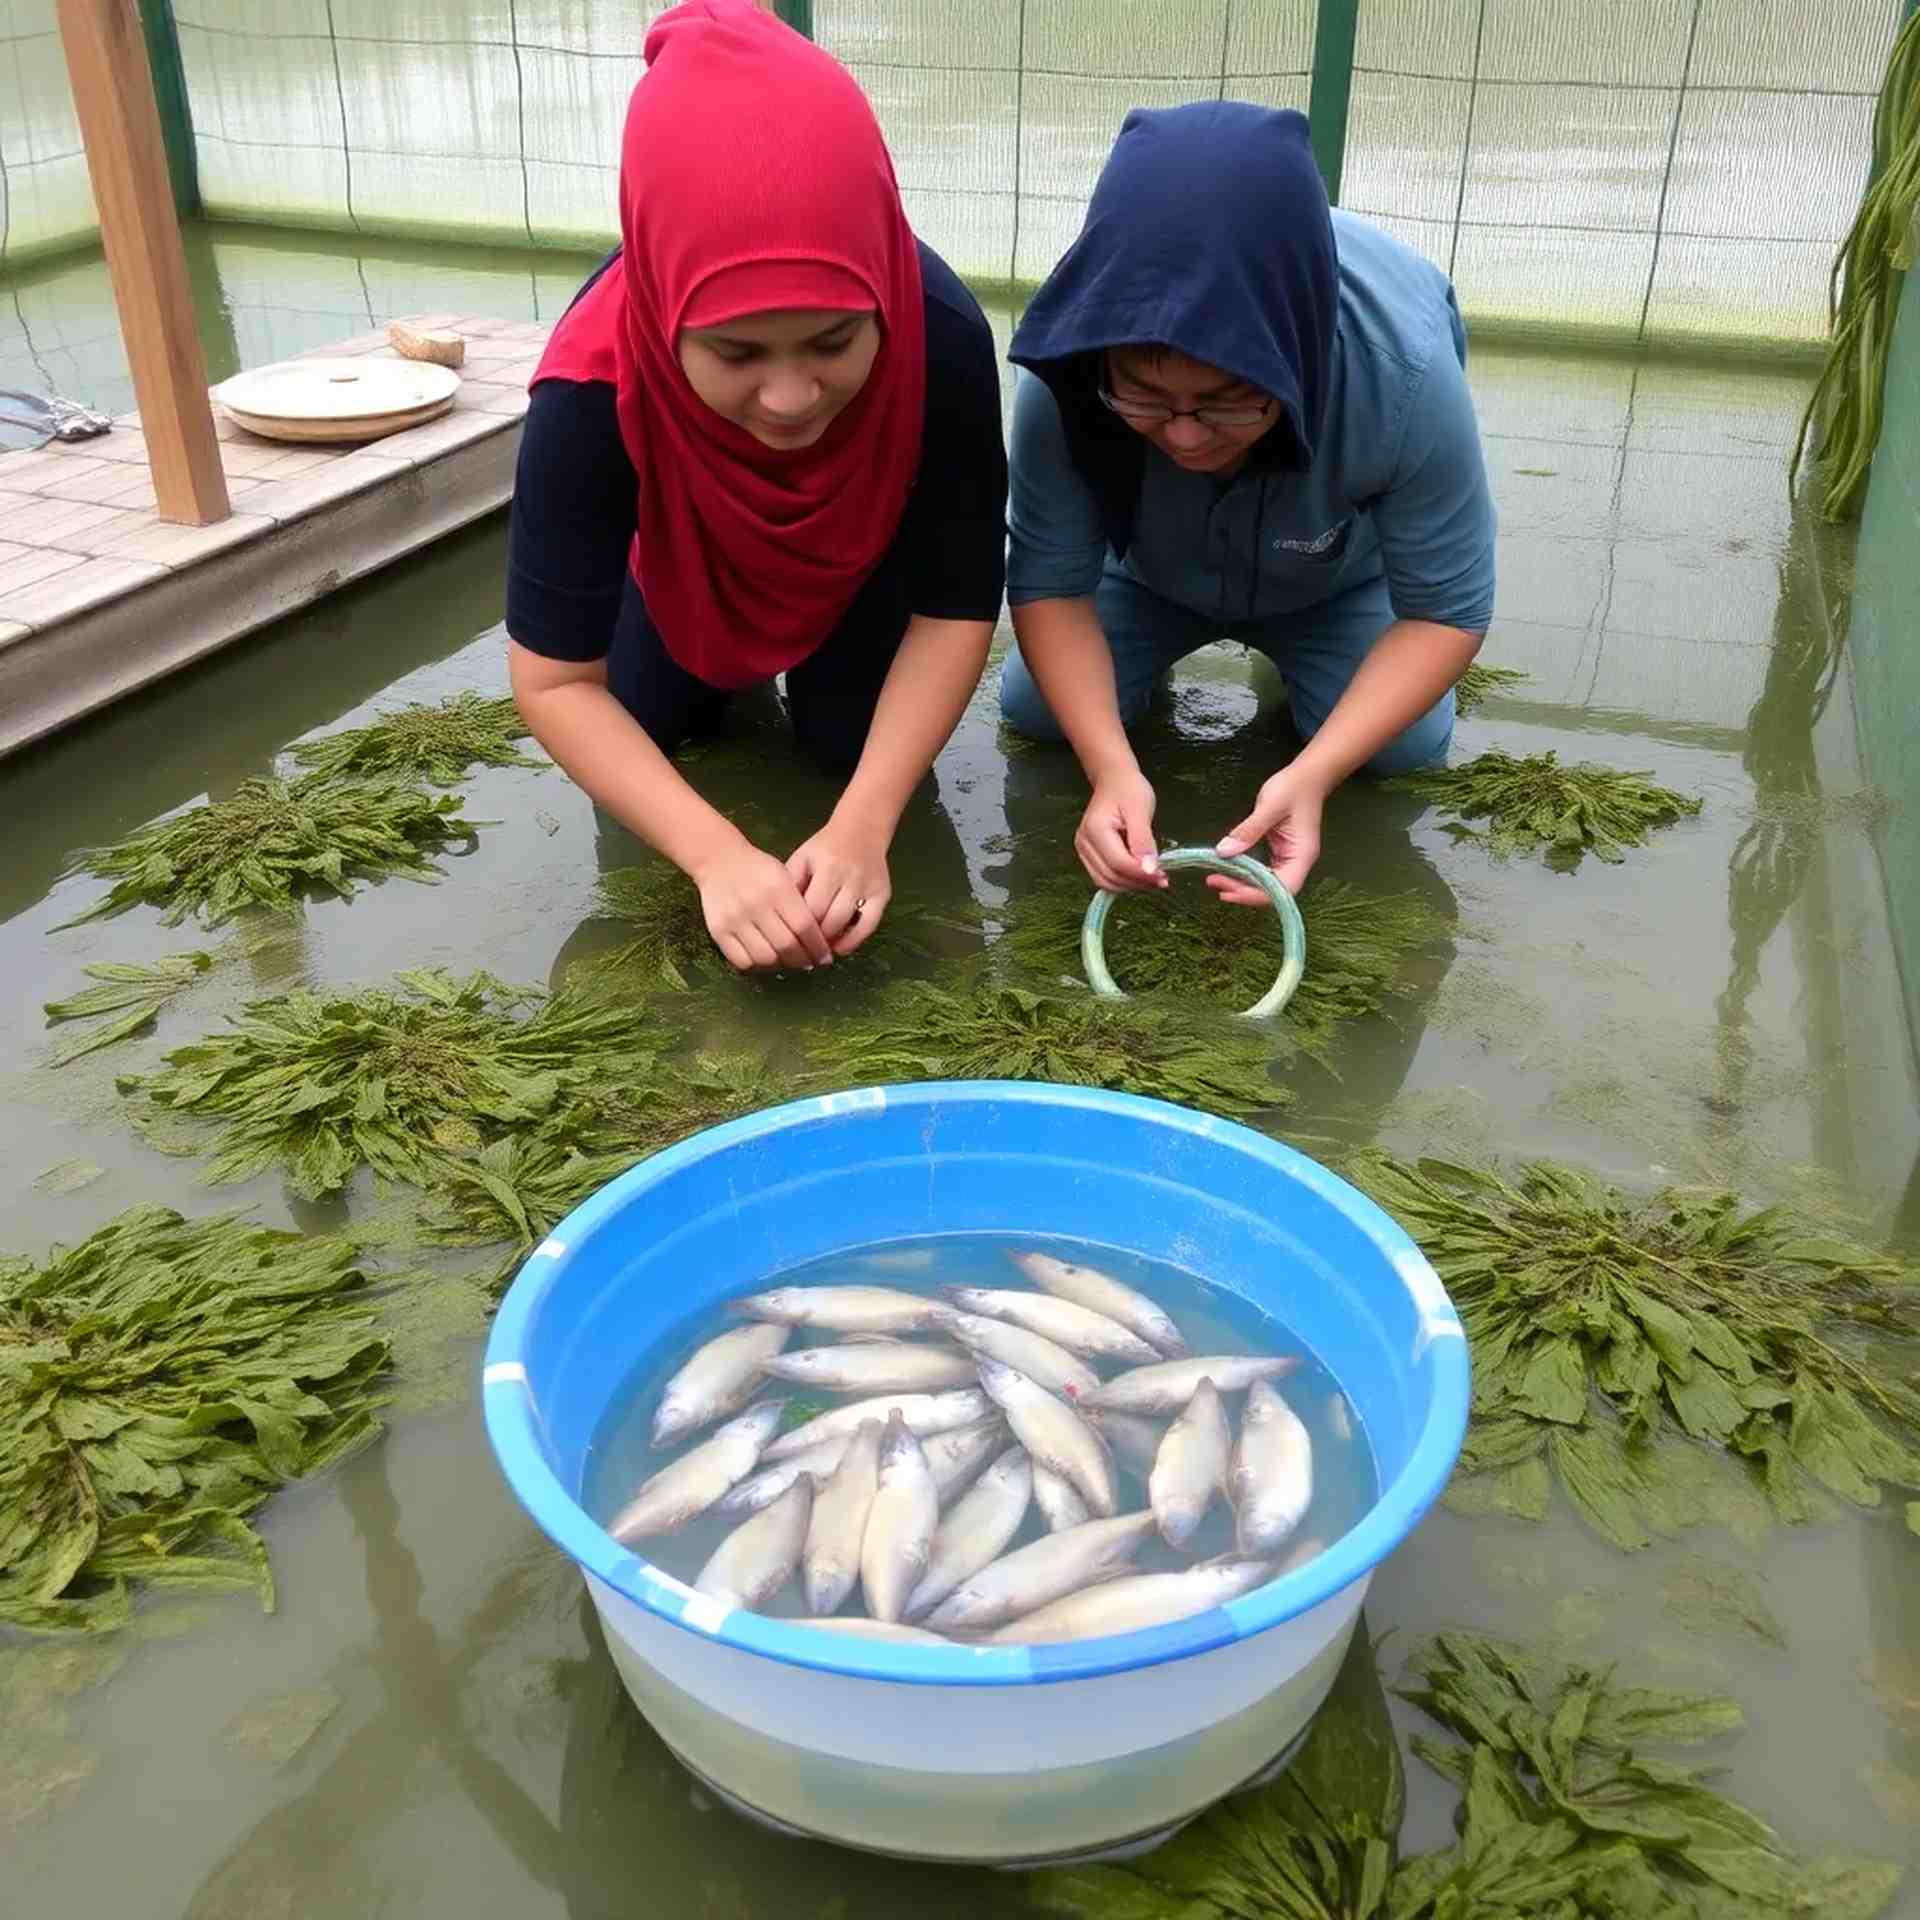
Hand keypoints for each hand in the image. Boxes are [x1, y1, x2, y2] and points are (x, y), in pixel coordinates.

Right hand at [693, 840, 833, 971]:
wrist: (718, 861)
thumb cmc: (758, 870)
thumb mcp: (784, 875)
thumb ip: (801, 906)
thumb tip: (818, 942)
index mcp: (777, 888)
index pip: (804, 926)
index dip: (818, 947)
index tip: (824, 957)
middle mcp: (755, 904)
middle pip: (786, 945)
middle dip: (803, 960)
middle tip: (809, 963)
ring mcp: (734, 919)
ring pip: (765, 958)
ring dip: (781, 965)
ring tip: (788, 961)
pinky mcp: (718, 931)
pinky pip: (742, 961)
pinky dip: (758, 966)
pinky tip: (766, 960)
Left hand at [787, 820, 891, 957]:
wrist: (861, 831)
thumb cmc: (824, 848)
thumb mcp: (802, 859)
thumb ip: (792, 885)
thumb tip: (781, 919)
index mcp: (828, 868)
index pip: (811, 908)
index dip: (798, 928)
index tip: (787, 940)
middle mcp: (850, 878)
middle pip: (829, 919)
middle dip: (814, 939)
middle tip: (800, 951)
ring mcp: (869, 888)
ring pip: (848, 924)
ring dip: (831, 942)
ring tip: (817, 952)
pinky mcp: (883, 895)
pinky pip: (870, 925)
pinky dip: (854, 941)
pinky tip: (841, 949)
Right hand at [1076, 766, 1165, 893]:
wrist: (1114, 780)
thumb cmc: (1129, 790)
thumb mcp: (1140, 811)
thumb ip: (1143, 841)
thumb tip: (1150, 870)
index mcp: (1096, 830)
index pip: (1119, 864)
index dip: (1141, 874)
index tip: (1163, 877)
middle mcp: (1084, 843)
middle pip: (1111, 876)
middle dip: (1137, 883)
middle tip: (1162, 880)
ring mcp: (1083, 850)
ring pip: (1105, 882)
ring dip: (1130, 885)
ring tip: (1153, 879)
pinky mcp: (1088, 855)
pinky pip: (1104, 877)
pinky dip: (1123, 881)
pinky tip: (1140, 875)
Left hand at [1211, 762, 1328, 901]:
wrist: (1307, 776)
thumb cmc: (1294, 788)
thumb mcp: (1269, 807)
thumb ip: (1248, 831)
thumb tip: (1223, 852)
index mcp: (1301, 855)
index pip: (1280, 888)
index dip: (1254, 894)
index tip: (1228, 890)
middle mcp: (1297, 862)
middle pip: (1272, 891)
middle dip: (1243, 891)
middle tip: (1215, 881)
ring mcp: (1289, 859)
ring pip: (1266, 884)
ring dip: (1242, 885)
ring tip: (1216, 879)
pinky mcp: (1280, 853)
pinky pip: (1263, 872)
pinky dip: (1246, 874)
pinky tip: (1229, 870)